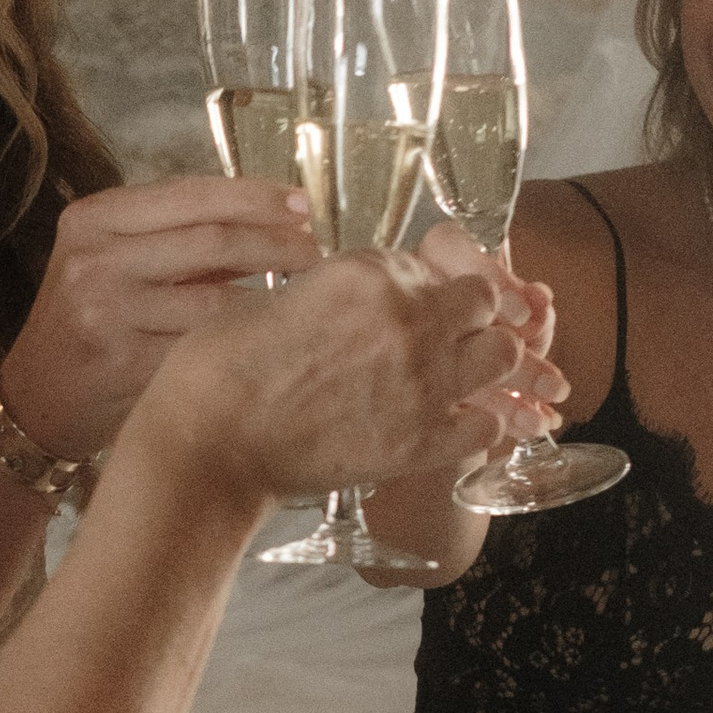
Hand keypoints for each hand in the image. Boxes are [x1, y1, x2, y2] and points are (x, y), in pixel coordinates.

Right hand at [0, 177, 315, 459]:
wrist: (35, 397)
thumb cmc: (88, 323)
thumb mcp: (113, 261)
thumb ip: (179, 239)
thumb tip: (276, 220)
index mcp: (95, 217)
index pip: (192, 194)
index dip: (255, 197)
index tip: (302, 204)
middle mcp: (97, 258)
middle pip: (211, 239)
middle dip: (277, 244)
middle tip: (317, 253)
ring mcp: (108, 312)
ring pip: (217, 298)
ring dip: (271, 297)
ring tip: (306, 297)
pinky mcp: (125, 363)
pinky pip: (204, 346)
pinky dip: (244, 341)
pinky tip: (270, 339)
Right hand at [144, 238, 559, 513]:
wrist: (208, 448)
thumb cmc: (217, 374)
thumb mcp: (270, 300)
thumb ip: (325, 293)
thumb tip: (343, 305)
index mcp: (365, 272)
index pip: (429, 264)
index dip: (421, 287)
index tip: (406, 308)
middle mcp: (406, 318)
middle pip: (481, 301)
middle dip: (465, 318)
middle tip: (437, 342)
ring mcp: (422, 382)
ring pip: (504, 355)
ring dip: (484, 364)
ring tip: (452, 381)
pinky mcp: (423, 442)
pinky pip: (489, 425)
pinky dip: (478, 425)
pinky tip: (449, 427)